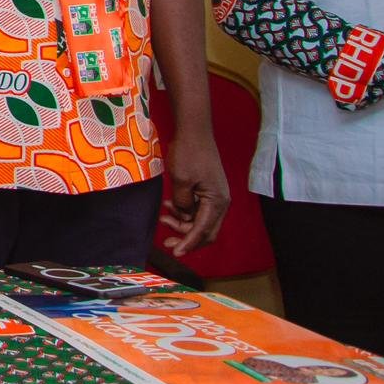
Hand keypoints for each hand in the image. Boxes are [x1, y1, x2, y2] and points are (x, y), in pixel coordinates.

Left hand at [157, 123, 229, 254]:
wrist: (194, 130)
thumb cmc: (188, 153)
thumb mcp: (181, 180)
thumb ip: (182, 203)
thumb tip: (184, 214)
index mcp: (217, 202)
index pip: (203, 231)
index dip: (189, 244)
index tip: (175, 253)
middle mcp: (220, 202)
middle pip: (205, 231)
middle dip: (187, 239)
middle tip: (166, 241)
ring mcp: (214, 196)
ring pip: (200, 220)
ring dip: (182, 224)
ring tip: (163, 218)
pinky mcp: (207, 190)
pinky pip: (196, 209)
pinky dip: (183, 211)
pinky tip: (167, 207)